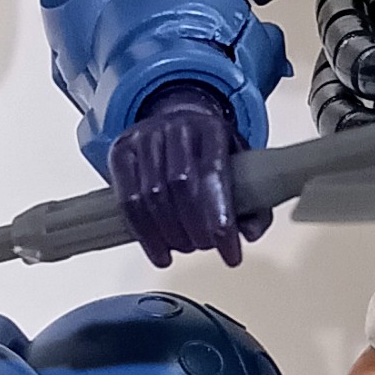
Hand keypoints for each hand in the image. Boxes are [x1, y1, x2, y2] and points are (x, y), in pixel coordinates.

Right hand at [107, 84, 265, 268]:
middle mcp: (176, 127)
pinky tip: (159, 252)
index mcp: (212, 128)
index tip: (230, 253)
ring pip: (151, 195)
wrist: (178, 121)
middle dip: (194, 228)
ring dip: (169, 234)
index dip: (220, 219)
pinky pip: (127, 200)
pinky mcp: (120, 152)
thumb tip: (250, 234)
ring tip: (184, 248)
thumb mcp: (242, 168)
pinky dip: (144, 234)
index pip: (214, 175)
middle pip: (180, 185)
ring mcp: (144, 137)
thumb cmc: (211, 152)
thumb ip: (254, 203)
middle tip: (205, 248)